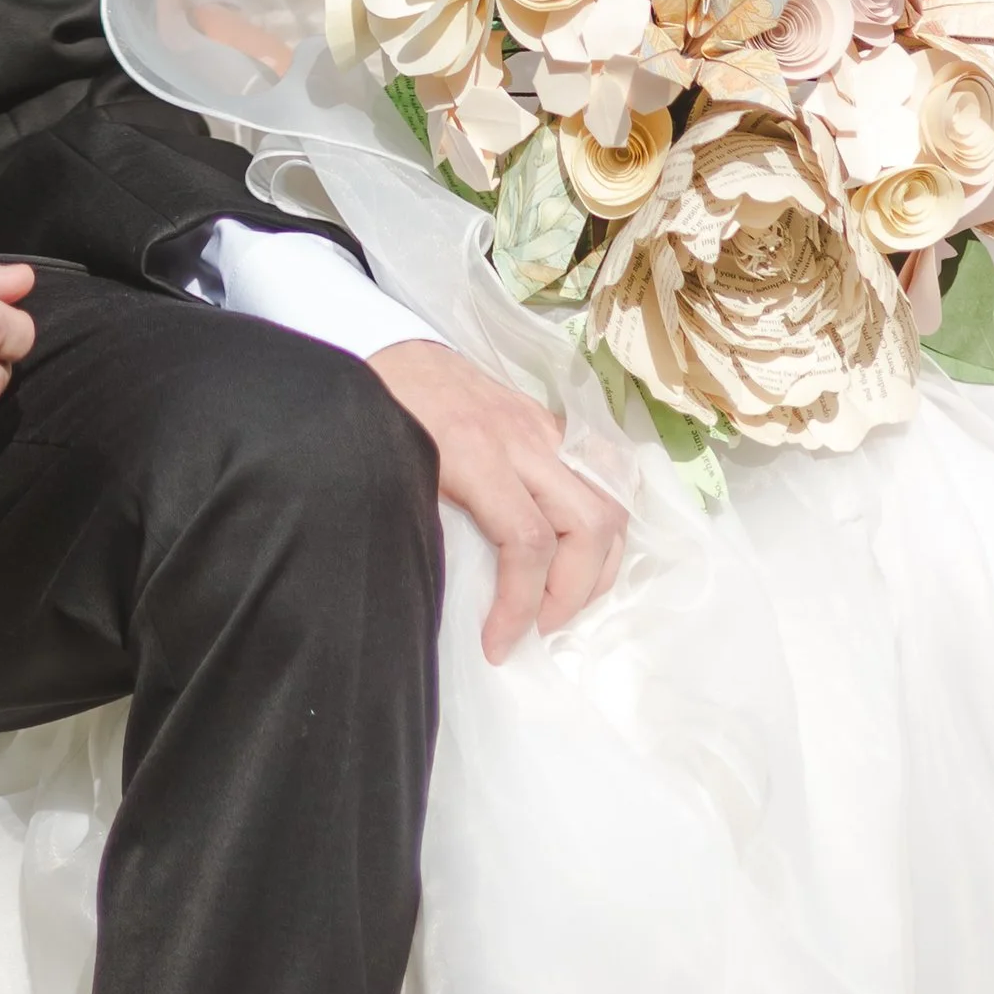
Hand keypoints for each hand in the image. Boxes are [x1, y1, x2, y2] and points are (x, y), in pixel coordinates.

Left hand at [367, 338, 626, 661]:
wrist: (391, 349)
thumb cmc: (383, 415)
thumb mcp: (393, 474)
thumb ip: (426, 529)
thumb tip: (447, 602)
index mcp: (475, 452)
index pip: (527, 542)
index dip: (520, 606)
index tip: (498, 645)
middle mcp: (523, 438)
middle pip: (589, 523)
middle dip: (574, 592)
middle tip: (539, 626)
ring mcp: (544, 427)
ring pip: (610, 501)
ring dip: (599, 563)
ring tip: (563, 600)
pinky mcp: (552, 424)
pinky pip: (602, 478)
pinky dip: (601, 525)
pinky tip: (578, 555)